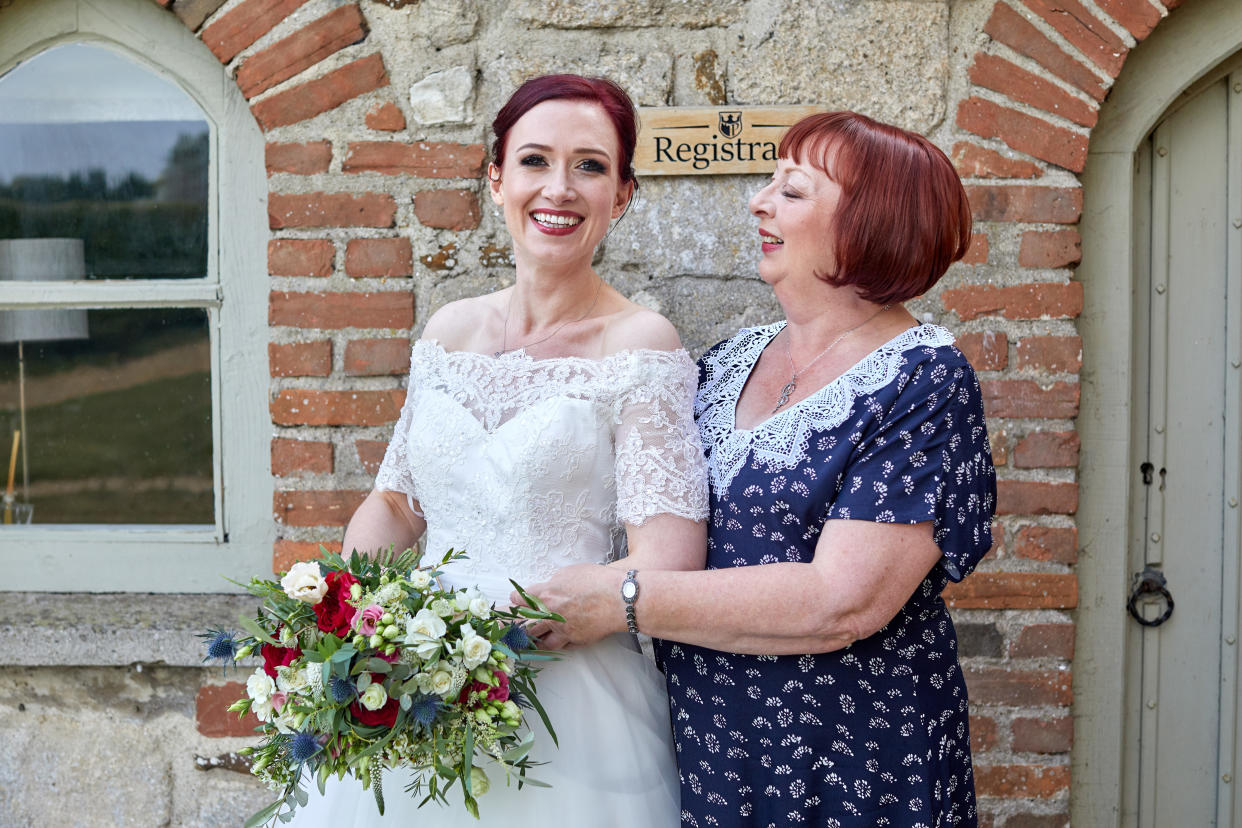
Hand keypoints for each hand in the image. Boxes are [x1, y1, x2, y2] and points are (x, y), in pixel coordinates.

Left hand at [510, 564, 624, 648]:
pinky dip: (559, 644)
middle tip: (512, 628)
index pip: (520, 599)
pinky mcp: (577, 640)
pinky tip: (559, 642)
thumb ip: (555, 582)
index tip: (515, 600)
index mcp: (545, 595)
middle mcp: (550, 615)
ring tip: (531, 642)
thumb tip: (550, 587)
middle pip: (525, 625)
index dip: (516, 599)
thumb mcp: (570, 572)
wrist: (620, 599)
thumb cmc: (597, 580)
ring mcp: (563, 630)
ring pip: (542, 642)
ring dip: (536, 642)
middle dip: (517, 627)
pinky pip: (563, 646)